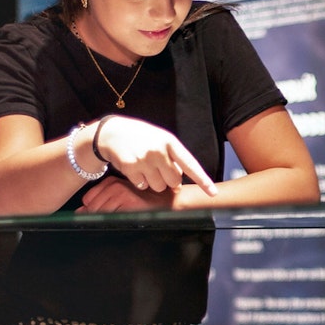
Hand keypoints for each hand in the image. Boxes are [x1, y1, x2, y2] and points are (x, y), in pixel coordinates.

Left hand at [77, 176, 170, 212]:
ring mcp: (120, 193)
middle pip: (91, 208)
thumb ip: (102, 202)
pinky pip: (111, 217)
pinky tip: (129, 219)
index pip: (88, 200)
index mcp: (111, 182)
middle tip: (119, 217)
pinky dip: (116, 222)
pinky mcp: (127, 201)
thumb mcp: (124, 196)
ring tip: (126, 217)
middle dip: (98, 217)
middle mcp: (114, 185)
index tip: (106, 214)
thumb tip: (79, 212)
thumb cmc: (148, 201)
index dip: (92, 211)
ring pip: (99, 214)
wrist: (171, 202)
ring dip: (109, 221)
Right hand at [95, 116, 216, 195]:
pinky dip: (140, 181)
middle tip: (159, 169)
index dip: (202, 180)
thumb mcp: (160, 139)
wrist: (111, 132)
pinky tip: (135, 169)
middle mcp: (158, 150)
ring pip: (159, 186)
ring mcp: (144, 159)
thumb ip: (173, 156)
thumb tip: (180, 177)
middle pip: (174, 181)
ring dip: (154, 182)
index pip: (190, 164)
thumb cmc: (140, 137)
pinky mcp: (131, 167)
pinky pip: (142, 185)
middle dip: (169, 180)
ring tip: (146, 167)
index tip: (213, 192)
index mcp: (170, 142)